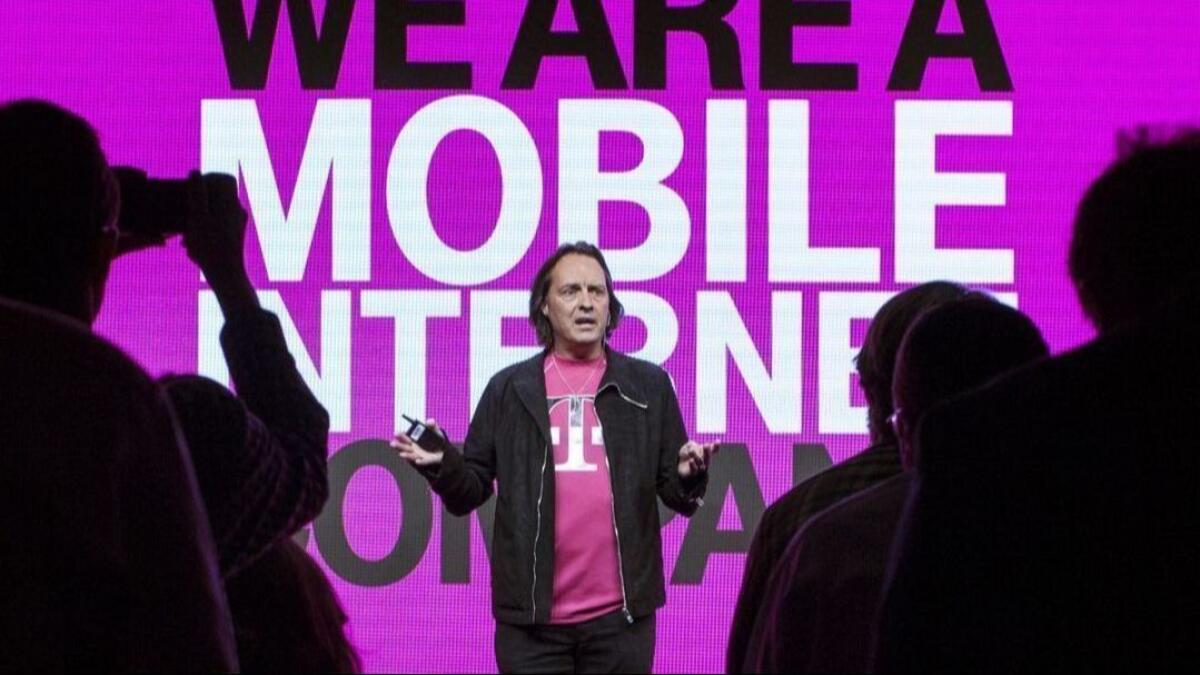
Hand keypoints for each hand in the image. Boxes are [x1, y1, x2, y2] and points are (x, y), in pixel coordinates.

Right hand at [181, 172, 257, 311]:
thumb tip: (195, 172)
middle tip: (184, 219)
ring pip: (212, 216)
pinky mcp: (232, 240)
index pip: (224, 179)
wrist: (227, 278)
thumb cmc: (211, 247)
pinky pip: (214, 231)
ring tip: (186, 239)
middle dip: (196, 206)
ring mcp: (236, 227)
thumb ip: (197, 194)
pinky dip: (202, 235)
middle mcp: (238, 213)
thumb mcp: (198, 217)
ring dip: (196, 224)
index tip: (191, 193)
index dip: (206, 181)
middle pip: (215, 198)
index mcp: (232, 204)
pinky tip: (192, 250)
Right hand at [390, 419, 445, 467]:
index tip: (396, 433)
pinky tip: (418, 461)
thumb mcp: (435, 430)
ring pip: (411, 455)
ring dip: (406, 455)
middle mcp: (414, 448)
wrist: (445, 449)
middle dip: (399, 445)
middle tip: (392, 443)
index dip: (400, 435)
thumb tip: (430, 421)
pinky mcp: (426, 460)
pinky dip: (420, 462)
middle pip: (405, 447)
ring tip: (401, 454)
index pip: (405, 437)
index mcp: (414, 439)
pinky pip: (423, 461)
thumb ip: (432, 425)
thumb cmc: (437, 438)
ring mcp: (419, 455)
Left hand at [678, 441, 718, 478]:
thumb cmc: (687, 455)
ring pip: (701, 463)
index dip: (716, 446)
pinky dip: (693, 465)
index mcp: (705, 453)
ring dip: (696, 456)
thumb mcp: (688, 447)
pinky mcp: (693, 473)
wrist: (681, 466)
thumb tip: (695, 445)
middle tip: (706, 445)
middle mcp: (704, 461)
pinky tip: (691, 460)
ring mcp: (699, 468)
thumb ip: (691, 444)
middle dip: (707, 451)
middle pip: (708, 457)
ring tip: (691, 451)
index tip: (718, 441)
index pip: (713, 450)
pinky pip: (694, 470)